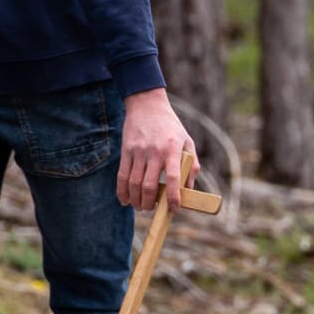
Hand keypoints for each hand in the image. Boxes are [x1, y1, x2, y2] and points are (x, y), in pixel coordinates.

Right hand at [117, 87, 198, 212]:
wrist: (147, 105)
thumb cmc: (170, 126)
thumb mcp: (187, 141)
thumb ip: (191, 165)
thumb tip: (189, 189)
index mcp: (172, 149)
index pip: (173, 177)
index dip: (173, 196)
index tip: (174, 208)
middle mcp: (155, 151)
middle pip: (149, 185)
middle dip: (150, 203)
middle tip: (151, 208)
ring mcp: (138, 151)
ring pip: (134, 183)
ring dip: (136, 200)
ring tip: (140, 206)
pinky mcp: (126, 151)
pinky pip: (121, 176)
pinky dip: (122, 192)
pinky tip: (125, 200)